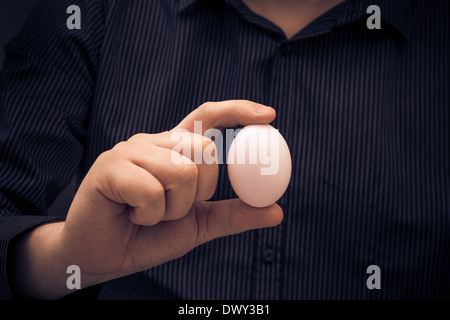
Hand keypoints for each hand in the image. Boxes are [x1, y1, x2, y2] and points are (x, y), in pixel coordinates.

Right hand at [9, 100, 282, 298]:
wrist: (104, 257)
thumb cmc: (148, 236)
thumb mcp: (198, 225)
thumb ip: (232, 214)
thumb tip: (276, 210)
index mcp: (175, 150)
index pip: (208, 116)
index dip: (238, 111)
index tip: (269, 116)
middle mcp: (154, 142)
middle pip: (204, 149)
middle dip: (200, 191)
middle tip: (174, 209)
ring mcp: (130, 150)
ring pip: (182, 170)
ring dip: (173, 208)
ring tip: (148, 215)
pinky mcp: (109, 165)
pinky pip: (151, 189)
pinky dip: (149, 214)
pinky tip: (131, 216)